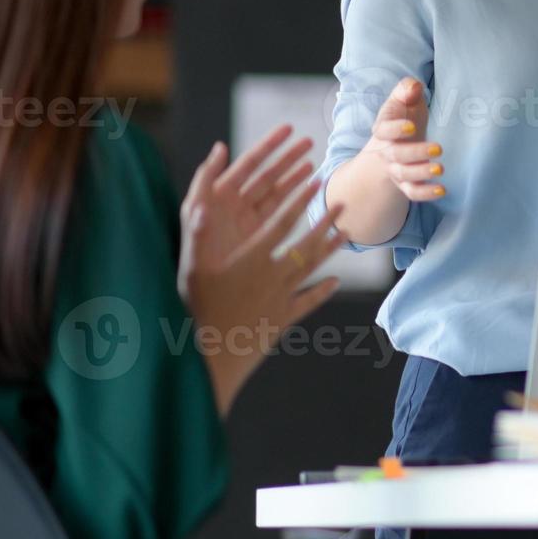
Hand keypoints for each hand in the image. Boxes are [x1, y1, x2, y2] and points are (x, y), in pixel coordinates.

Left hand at [178, 124, 313, 296]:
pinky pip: (285, 220)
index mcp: (219, 202)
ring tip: (316, 168)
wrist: (208, 317)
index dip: (267, 146)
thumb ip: (203, 191)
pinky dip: (302, 210)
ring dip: (297, 182)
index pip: (247, 166)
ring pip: (278, 197)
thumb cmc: (197, 274)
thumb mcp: (196, 229)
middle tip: (310, 142)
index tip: (288, 129)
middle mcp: (237, 212)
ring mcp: (252, 228)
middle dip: (288, 159)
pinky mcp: (264, 245)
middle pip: (267, 178)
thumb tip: (218, 152)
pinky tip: (320, 206)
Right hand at [180, 142, 344, 410]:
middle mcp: (272, 276)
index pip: (281, 224)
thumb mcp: (191, 267)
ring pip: (310, 269)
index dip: (299, 202)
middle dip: (324, 222)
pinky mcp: (283, 319)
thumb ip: (197, 234)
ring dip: (329, 250)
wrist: (211, 354)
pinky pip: (307, 302)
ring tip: (345, 234)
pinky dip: (322, 291)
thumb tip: (201, 205)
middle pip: (305, 244)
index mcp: (251, 260)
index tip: (316, 184)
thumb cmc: (197, 308)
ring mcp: (280, 298)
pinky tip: (335, 282)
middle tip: (342, 205)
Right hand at [363, 77, 445, 201]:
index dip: (396, 129)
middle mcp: (386, 151)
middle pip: (396, 155)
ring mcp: (395, 169)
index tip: (412, 127)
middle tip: (439, 149)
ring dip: (422, 173)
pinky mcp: (406, 184)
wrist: (394, 143)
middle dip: (416, 153)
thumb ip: (407, 89)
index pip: (384, 130)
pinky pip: (412, 192)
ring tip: (441, 169)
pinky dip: (425, 193)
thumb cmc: (403, 117)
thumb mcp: (404, 99)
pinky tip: (442, 190)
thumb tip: (414, 87)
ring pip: (404, 174)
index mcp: (383, 129)